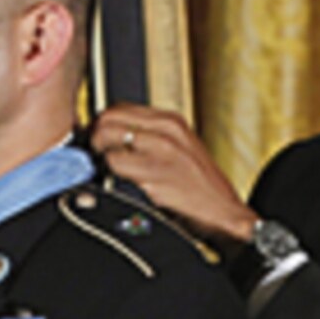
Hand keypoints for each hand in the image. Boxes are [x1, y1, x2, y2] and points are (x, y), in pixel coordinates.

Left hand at [91, 104, 257, 248]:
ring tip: (108, 167)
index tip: (98, 135)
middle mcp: (166, 129)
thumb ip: (150, 135)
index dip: (103, 122)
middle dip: (95, 135)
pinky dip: (112, 174)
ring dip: (101, 155)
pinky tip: (123, 181)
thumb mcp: (179, 146)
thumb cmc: (199, 184)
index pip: (120, 107)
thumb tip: (113, 132)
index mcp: (171, 121)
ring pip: (108, 139)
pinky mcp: (155, 173)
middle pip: (109, 119)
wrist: (223, 211)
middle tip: (96, 151)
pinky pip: (116, 166)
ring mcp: (161, 150)